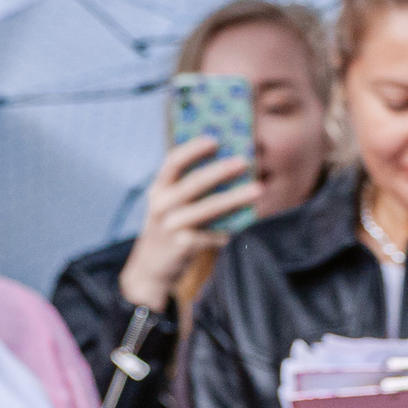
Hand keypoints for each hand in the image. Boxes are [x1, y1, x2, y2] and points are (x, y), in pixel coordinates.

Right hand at [117, 138, 260, 311]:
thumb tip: (230, 166)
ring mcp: (171, 226)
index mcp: (158, 189)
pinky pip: (214, 234)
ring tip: (258, 190)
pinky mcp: (183, 246)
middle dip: (219, 171)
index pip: (172, 162)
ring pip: (207, 209)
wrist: (150, 266)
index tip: (215, 140)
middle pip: (192, 183)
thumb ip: (187, 186)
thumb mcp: (168, 203)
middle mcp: (161, 205)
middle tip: (244, 162)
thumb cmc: (169, 227)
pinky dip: (231, 229)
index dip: (193, 149)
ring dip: (234, 198)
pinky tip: (246, 224)